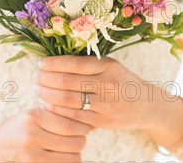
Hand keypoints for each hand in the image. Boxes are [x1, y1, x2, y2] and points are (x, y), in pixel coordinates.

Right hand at [0, 107, 91, 161]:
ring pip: (72, 158)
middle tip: (78, 138)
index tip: (84, 127)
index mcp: (33, 117)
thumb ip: (57, 114)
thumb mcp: (34, 114)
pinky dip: (66, 162)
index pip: (71, 125)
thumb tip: (89, 122)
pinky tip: (60, 156)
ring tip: (68, 149)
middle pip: (75, 143)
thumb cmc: (20, 128)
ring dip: (75, 154)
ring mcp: (30, 155)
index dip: (83, 128)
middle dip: (80, 141)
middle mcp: (31, 136)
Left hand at [37, 55, 162, 131]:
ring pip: (66, 100)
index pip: (72, 63)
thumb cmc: (120, 81)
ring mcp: (105, 104)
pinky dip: (56, 110)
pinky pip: (73, 116)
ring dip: (47, 95)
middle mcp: (107, 84)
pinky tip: (48, 104)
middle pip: (66, 82)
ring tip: (38, 90)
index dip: (52, 64)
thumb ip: (85, 64)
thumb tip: (50, 61)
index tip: (40, 64)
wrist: (147, 105)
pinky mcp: (102, 121)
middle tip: (35, 78)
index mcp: (107, 66)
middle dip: (45, 80)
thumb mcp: (109, 65)